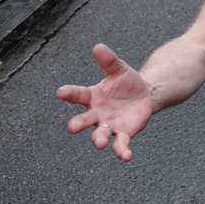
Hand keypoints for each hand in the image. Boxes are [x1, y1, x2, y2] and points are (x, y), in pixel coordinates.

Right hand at [56, 43, 154, 161]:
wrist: (144, 94)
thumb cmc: (126, 82)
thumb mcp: (119, 69)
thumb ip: (108, 60)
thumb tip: (98, 46)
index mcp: (93, 96)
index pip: (78, 94)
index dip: (69, 93)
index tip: (60, 92)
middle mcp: (97, 114)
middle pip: (84, 120)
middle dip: (78, 124)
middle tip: (72, 127)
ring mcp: (109, 125)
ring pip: (100, 135)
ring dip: (99, 140)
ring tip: (99, 143)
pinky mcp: (123, 133)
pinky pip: (120, 144)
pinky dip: (122, 151)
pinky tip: (126, 157)